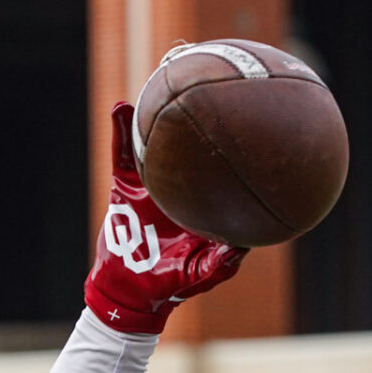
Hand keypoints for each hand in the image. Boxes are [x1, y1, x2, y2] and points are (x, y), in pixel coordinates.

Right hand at [85, 102, 247, 332]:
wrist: (130, 292)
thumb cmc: (170, 285)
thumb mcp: (199, 275)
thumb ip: (220, 263)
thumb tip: (243, 247)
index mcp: (203, 204)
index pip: (223, 171)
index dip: (236, 147)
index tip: (251, 120)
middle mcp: (182, 188)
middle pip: (192, 147)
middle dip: (201, 117)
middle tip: (215, 83)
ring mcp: (153, 186)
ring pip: (156, 144)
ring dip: (157, 115)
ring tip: (163, 80)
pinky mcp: (125, 187)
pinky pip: (123, 156)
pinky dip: (120, 133)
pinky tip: (121, 108)